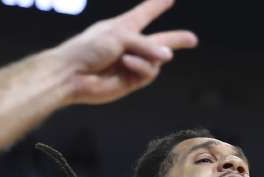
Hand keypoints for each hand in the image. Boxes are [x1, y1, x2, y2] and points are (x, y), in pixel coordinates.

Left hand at [52, 0, 197, 105]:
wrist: (71, 75)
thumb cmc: (89, 48)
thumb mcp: (120, 35)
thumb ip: (146, 44)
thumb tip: (168, 57)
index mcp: (124, 26)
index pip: (145, 13)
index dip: (158, 5)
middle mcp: (130, 44)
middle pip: (159, 40)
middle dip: (176, 40)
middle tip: (192, 39)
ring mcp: (131, 64)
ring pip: (156, 59)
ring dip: (146, 56)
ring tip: (127, 58)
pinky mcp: (131, 82)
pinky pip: (148, 73)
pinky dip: (141, 67)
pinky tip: (126, 65)